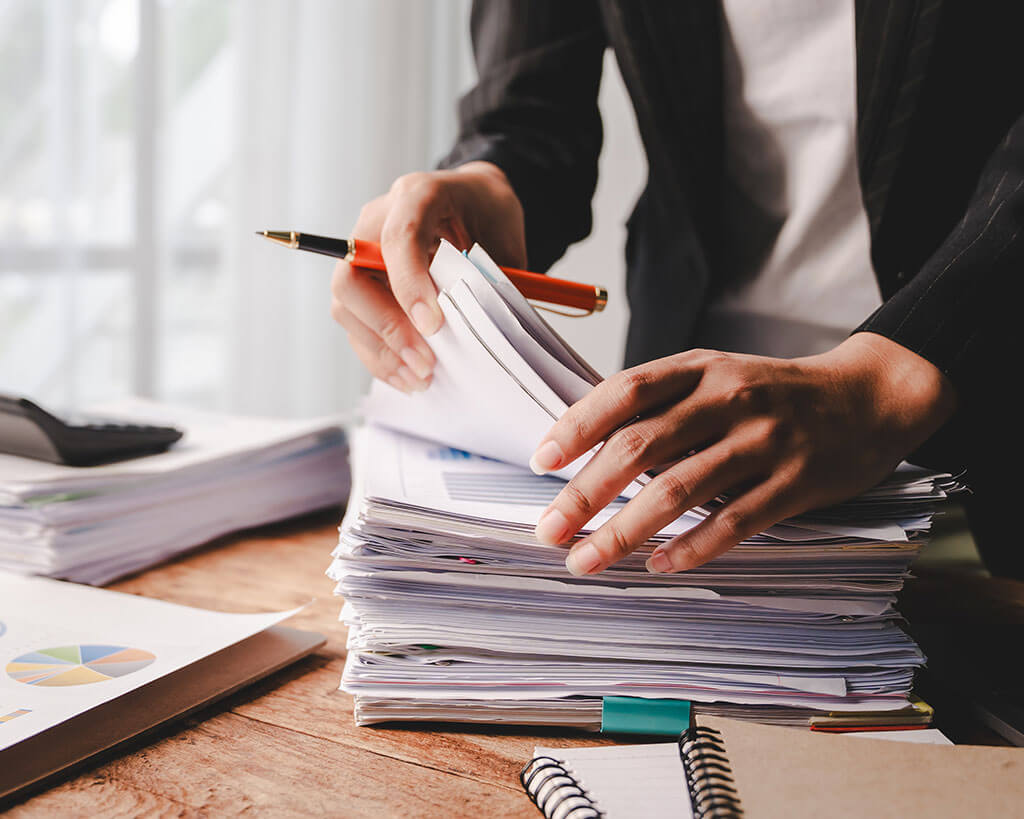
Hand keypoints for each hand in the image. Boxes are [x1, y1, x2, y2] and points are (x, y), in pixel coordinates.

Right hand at [330, 161, 525, 391]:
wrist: (477, 203)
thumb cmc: (490, 216)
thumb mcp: (504, 237)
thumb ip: (489, 277)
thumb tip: (480, 331)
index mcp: (416, 195)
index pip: (397, 237)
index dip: (409, 284)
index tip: (433, 325)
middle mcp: (376, 222)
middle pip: (351, 277)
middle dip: (387, 327)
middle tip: (426, 361)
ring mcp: (362, 255)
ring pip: (346, 308)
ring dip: (382, 351)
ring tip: (421, 378)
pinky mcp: (364, 285)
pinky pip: (356, 326)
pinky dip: (380, 357)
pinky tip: (408, 376)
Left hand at [529, 333, 956, 575]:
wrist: (869, 397)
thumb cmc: (773, 393)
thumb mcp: (716, 375)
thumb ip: (661, 403)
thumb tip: (587, 445)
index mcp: (700, 368)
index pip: (625, 391)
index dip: (578, 426)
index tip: (541, 462)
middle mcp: (728, 398)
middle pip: (641, 447)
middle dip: (585, 493)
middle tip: (548, 530)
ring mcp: (764, 441)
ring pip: (679, 491)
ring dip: (624, 532)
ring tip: (585, 561)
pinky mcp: (795, 483)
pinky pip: (734, 522)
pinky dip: (691, 548)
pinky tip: (659, 566)